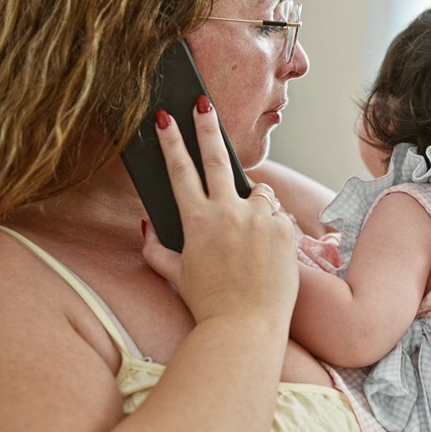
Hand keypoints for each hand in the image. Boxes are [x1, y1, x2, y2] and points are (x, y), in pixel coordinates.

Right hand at [141, 102, 297, 328]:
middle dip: (206, 126)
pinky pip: (278, 216)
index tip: (164, 117)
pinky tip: (268, 254)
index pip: (180, 170)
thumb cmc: (209, 305)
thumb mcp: (176, 276)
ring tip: (251, 238)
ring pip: (258, 192)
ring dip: (253, 202)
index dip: (171, 140)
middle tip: (202, 102)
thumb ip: (156, 249)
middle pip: (216, 158)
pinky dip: (272, 227)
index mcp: (197, 220)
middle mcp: (227, 212)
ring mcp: (259, 218)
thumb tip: (145, 227)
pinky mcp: (285, 229)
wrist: (246, 328)